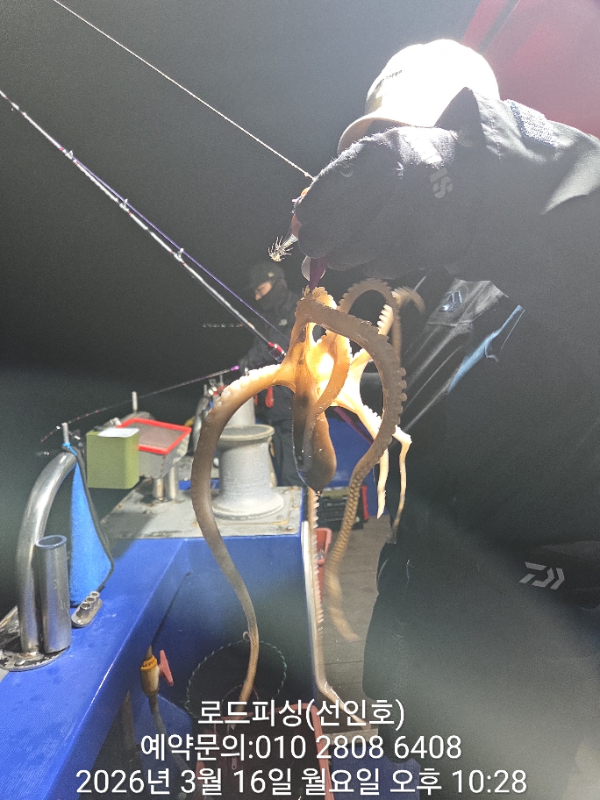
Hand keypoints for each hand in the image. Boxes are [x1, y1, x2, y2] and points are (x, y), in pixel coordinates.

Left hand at [294, 127, 462, 272]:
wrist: (474, 176)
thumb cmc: (409, 170)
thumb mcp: (377, 162)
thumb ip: (337, 188)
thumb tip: (297, 226)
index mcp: (382, 151)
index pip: (332, 184)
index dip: (312, 210)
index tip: (304, 223)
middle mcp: (403, 178)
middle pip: (343, 223)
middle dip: (320, 242)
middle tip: (315, 251)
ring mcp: (421, 213)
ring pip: (363, 250)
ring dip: (345, 258)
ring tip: (343, 254)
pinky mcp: (434, 242)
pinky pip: (388, 265)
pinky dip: (374, 265)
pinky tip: (376, 255)